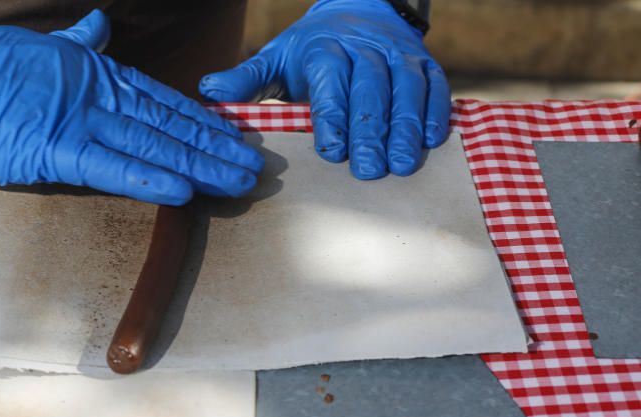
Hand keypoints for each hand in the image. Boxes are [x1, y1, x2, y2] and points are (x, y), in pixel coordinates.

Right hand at [0, 5, 263, 204]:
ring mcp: (75, 118)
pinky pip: (110, 166)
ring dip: (197, 164)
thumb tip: (99, 27)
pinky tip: (183, 190)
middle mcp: (93, 92)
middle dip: (213, 146)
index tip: (229, 134)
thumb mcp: (32, 49)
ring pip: (150, 144)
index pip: (158, 98)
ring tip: (236, 182)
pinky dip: (148, 177)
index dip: (198, 118)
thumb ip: (73, 44)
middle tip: (254, 166)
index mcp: (90, 73)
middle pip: (167, 123)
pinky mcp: (51, 147)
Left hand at [200, 0, 450, 179]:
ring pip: (406, 89)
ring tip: (403, 165)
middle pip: (371, 89)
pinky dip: (436, 111)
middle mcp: (364, 48)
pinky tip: (432, 141)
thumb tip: (208, 92)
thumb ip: (246, 79)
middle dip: (371, 131)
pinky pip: (435, 85)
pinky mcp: (424, 61)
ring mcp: (398, 54)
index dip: (333, 117)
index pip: (330, 83)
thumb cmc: (310, 49)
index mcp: (324, 50)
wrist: (359, 8)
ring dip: (406, 128)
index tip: (331, 152)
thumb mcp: (275, 59)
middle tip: (370, 171)